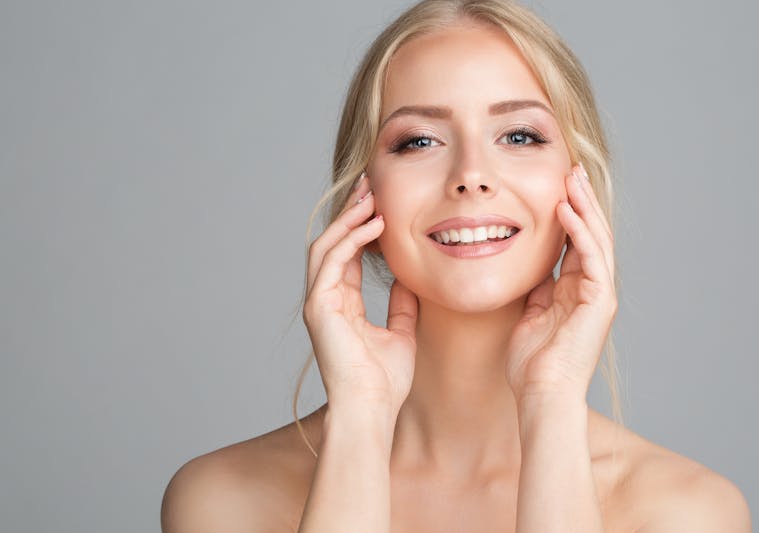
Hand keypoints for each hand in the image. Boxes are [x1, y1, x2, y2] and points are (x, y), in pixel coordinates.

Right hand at [303, 173, 418, 415]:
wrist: (372, 408)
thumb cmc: (384, 381)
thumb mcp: (401, 334)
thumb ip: (402, 306)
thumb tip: (409, 281)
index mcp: (341, 305)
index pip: (347, 256)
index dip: (362, 229)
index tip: (381, 205)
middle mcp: (325, 299)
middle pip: (333, 244)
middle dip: (350, 213)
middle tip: (369, 185)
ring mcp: (319, 302)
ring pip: (327, 245)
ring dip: (348, 218)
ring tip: (370, 195)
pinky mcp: (319, 305)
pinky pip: (332, 259)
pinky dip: (352, 238)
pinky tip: (374, 224)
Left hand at [505, 163, 616, 402]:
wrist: (541, 393)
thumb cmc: (531, 363)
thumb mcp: (530, 315)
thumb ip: (536, 290)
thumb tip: (531, 268)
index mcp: (575, 290)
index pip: (575, 242)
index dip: (568, 213)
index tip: (555, 185)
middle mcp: (592, 288)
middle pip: (590, 233)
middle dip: (581, 200)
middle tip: (569, 169)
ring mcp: (599, 294)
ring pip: (596, 239)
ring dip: (584, 206)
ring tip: (571, 177)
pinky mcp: (600, 301)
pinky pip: (592, 257)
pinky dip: (579, 231)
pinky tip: (566, 209)